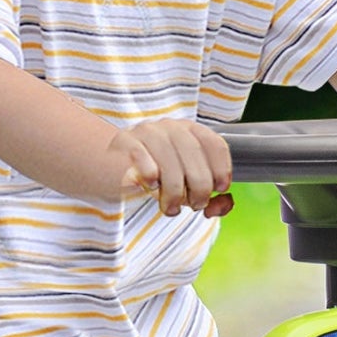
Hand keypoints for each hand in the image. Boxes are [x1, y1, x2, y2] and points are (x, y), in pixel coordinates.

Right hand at [104, 120, 234, 216]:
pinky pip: (142, 158)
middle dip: (200, 185)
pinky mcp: (124, 143)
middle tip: (196, 205)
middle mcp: (169, 127)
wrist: (109, 168)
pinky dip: (151, 175)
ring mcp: (145, 133)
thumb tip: (226, 204)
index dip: (221, 167)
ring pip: (169, 160)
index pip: (213, 143)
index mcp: (189, 131)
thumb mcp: (184, 187)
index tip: (220, 189)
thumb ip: (209, 197)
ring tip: (171, 208)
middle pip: (193, 153)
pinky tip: (152, 187)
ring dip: (175, 190)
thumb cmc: (154, 178)